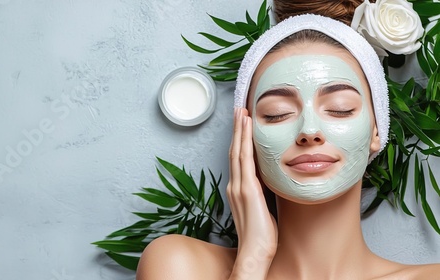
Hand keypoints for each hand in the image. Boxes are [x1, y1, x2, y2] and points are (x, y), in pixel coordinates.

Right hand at [226, 108, 277, 278]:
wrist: (255, 252)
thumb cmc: (261, 236)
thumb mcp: (262, 209)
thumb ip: (262, 194)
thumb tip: (269, 183)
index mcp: (238, 190)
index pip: (238, 160)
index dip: (240, 141)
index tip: (243, 125)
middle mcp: (235, 185)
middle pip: (235, 151)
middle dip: (237, 130)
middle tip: (239, 110)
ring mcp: (239, 187)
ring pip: (238, 152)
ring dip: (240, 131)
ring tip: (242, 113)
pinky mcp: (247, 190)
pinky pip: (245, 160)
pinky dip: (244, 142)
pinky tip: (247, 130)